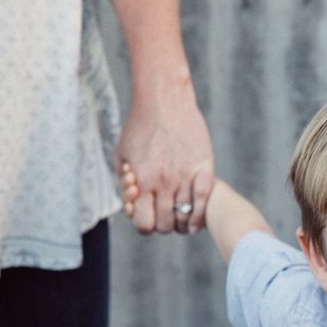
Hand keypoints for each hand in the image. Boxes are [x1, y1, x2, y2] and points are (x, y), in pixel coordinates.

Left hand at [115, 81, 213, 234]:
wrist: (164, 101)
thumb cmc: (139, 127)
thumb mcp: (122, 156)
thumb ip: (125, 184)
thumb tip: (132, 206)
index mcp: (143, 181)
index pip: (144, 224)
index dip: (146, 226)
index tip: (148, 220)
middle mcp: (164, 182)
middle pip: (166, 225)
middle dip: (164, 225)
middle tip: (165, 217)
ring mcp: (186, 176)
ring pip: (186, 217)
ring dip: (182, 223)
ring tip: (180, 219)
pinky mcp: (203, 168)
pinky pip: (204, 201)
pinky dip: (200, 216)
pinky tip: (196, 222)